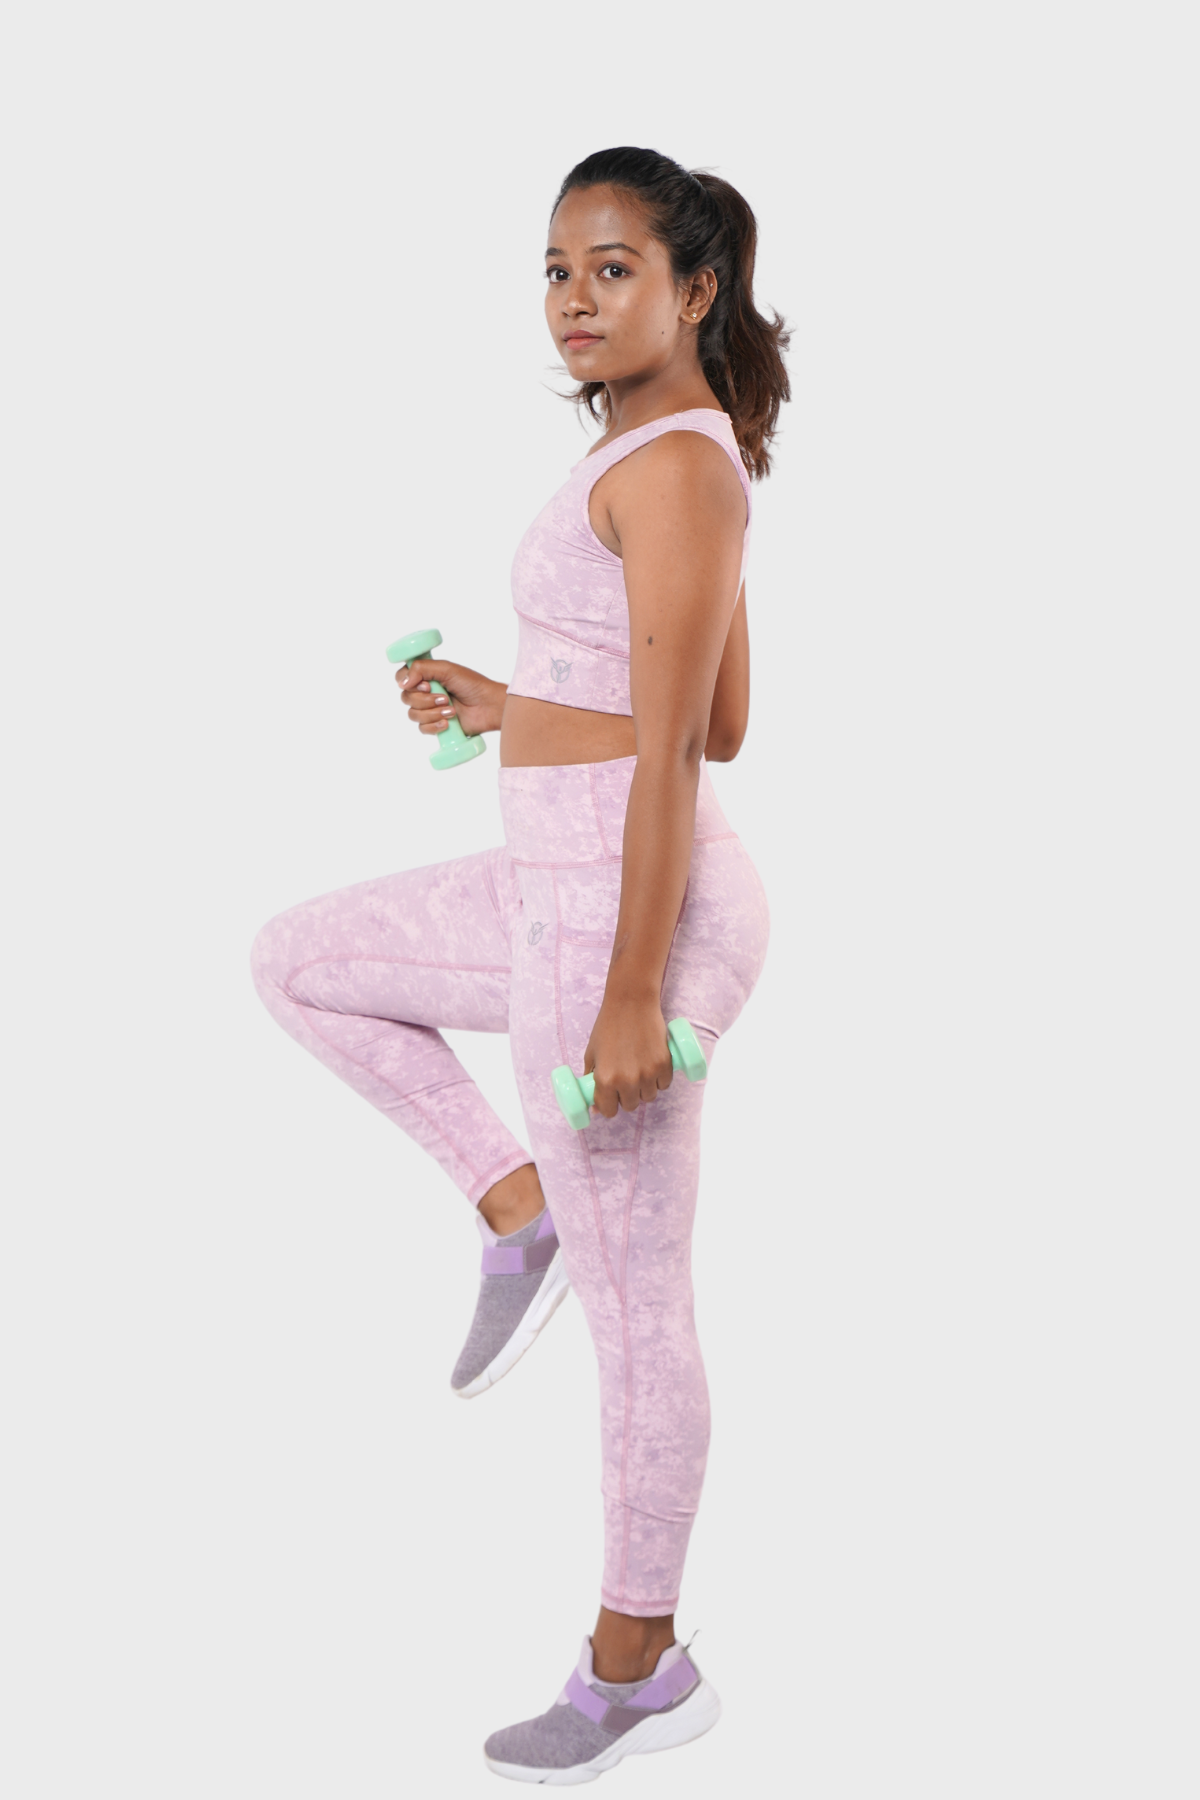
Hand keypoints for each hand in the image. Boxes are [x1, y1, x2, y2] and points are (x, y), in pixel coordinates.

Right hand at [396, 659, 506, 737]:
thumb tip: (402, 682)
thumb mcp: (446, 669)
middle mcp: (425, 693)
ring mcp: (429, 710)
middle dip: (425, 699)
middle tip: (445, 697)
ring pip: (413, 714)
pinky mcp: (436, 725)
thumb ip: (421, 668)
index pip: (401, 678)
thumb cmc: (472, 684)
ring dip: (432, 712)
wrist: (488, 706)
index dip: (408, 683)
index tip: (425, 685)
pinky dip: (434, 725)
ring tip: (452, 709)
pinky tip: (448, 722)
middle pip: (406, 698)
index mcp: (425, 677)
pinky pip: (422, 728)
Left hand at [583, 995, 672, 1118]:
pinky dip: (659, 1080)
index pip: (608, 1111)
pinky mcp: (664, 1064)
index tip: (610, 1099)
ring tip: (640, 1072)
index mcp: (604, 1079)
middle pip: (630, 1106)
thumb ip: (591, 1077)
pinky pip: (663, 1085)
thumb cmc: (608, 1025)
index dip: (608, 1106)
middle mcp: (627, 1080)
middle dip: (626, 1097)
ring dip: (644, 1090)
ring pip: (648, 1097)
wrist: (631, 1002)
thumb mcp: (592, 1052)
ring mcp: (647, 1073)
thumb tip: (593, 1105)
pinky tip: (652, 1068)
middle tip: (625, 1082)